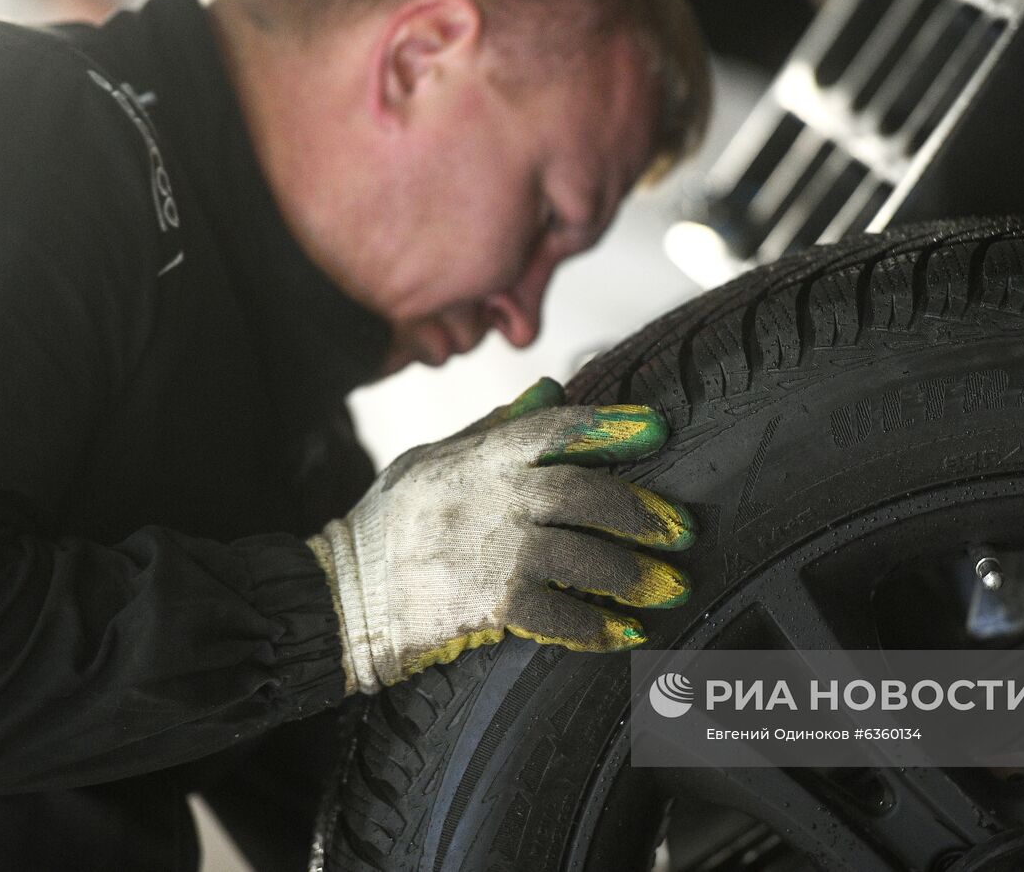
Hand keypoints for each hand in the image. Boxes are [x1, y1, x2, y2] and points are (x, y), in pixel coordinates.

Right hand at [308, 378, 694, 693]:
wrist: (342, 594)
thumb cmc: (392, 524)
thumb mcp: (434, 458)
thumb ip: (497, 426)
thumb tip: (554, 389)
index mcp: (479, 457)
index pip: (554, 429)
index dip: (609, 426)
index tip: (657, 429)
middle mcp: (489, 499)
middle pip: (579, 493)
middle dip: (637, 511)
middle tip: (681, 531)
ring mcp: (487, 552)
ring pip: (577, 556)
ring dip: (630, 573)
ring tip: (669, 586)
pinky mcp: (483, 604)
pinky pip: (554, 615)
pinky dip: (594, 627)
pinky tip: (625, 634)